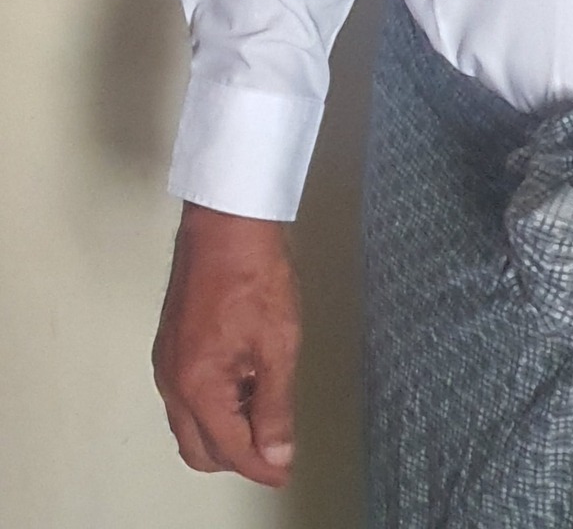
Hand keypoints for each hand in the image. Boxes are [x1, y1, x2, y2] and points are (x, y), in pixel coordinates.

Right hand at [152, 201, 300, 486]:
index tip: (284, 470)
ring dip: (224, 431)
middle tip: (275, 448)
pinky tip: (243, 385)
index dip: (261, 466)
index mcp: (199, 386)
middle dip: (237, 457)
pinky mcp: (171, 345)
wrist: (227, 224)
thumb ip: (275, 405)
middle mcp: (174, 381)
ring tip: (264, 411)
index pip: (230, 449)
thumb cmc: (253, 272)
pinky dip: (212, 405)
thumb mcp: (278, 344)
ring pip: (189, 424)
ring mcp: (168, 363)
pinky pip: (185, 396)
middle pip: (200, 449)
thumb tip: (276, 451)